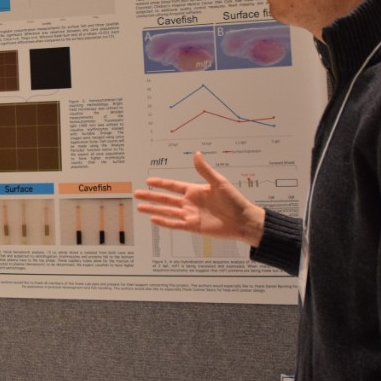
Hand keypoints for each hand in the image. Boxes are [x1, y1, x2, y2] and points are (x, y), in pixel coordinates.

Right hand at [134, 151, 265, 246]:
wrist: (243, 221)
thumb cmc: (234, 201)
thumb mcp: (219, 182)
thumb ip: (204, 170)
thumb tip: (197, 153)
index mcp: (195, 190)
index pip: (173, 186)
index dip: (161, 183)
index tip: (149, 180)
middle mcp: (190, 202)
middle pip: (166, 198)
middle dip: (151, 196)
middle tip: (137, 193)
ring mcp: (190, 215)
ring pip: (167, 211)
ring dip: (153, 208)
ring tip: (140, 207)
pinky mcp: (193, 227)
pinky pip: (175, 224)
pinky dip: (164, 222)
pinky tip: (153, 219)